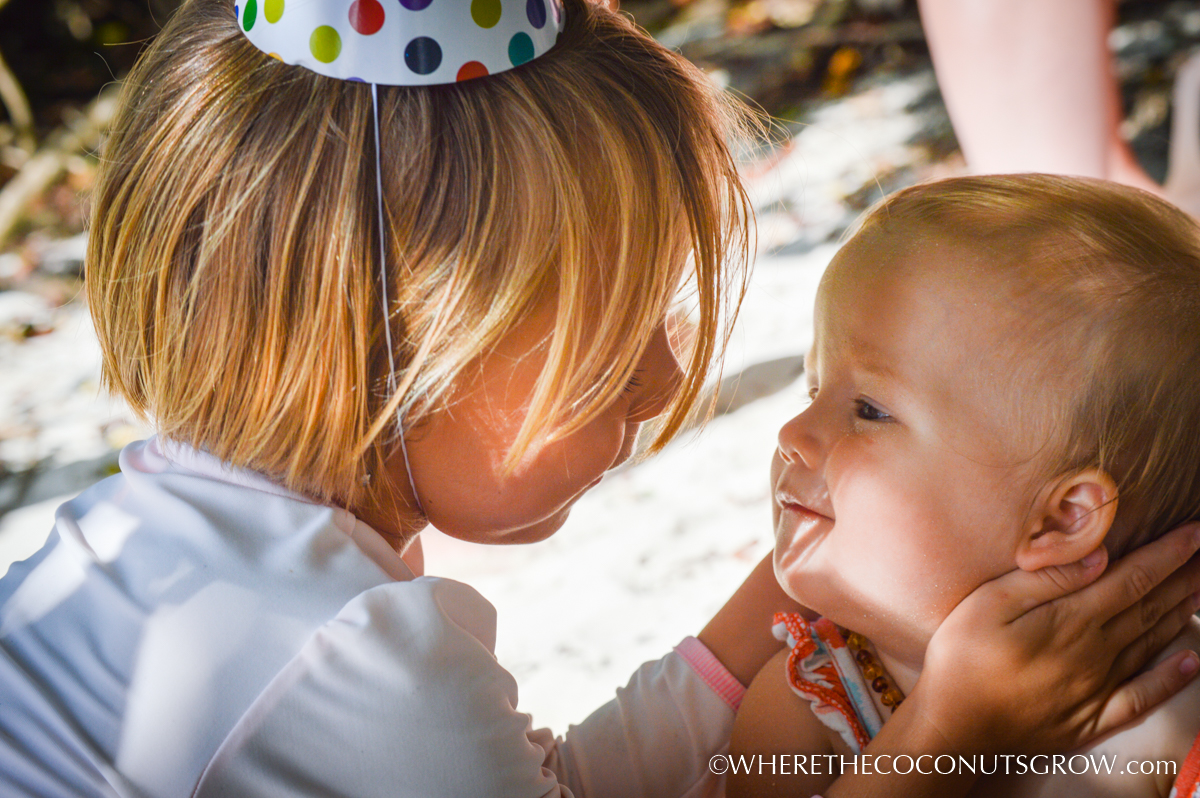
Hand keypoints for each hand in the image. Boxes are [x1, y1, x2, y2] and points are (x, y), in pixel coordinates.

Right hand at [912, 522, 1199, 755]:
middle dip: (1185, 578)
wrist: (955, 727)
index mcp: (1073, 620)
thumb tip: (1098, 557)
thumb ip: (1046, 579)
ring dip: (1181, 614)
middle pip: (1150, 608)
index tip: (1196, 531)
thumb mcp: (990, 603)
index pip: (1133, 578)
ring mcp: (1098, 687)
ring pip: (1152, 644)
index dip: (1168, 554)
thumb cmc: (962, 657)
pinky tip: (1191, 664)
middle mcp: (1096, 652)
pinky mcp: (1092, 717)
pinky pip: (1143, 696)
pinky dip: (1170, 679)